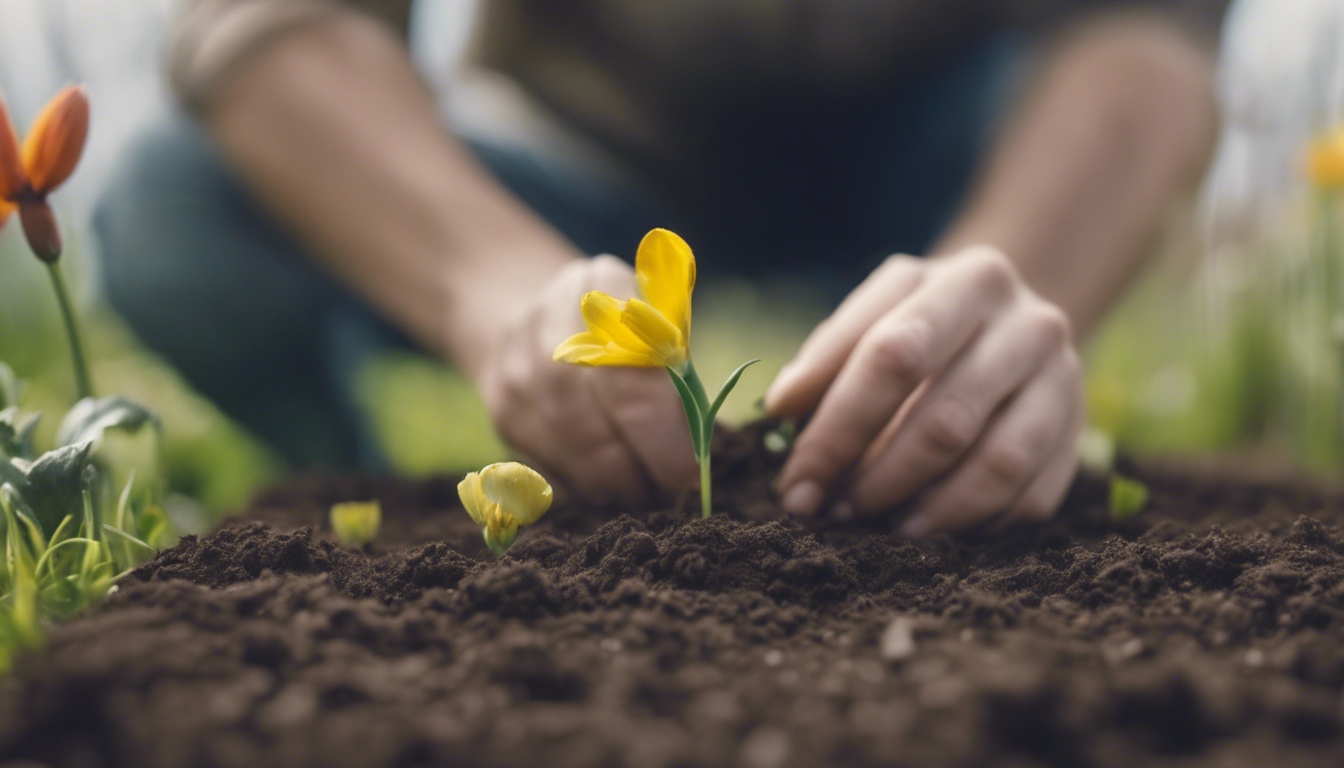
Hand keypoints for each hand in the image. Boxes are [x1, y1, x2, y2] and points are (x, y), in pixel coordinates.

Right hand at [473, 255, 697, 505]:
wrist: (534, 320)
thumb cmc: (624, 336)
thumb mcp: (659, 331)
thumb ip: (677, 376)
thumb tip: (696, 448)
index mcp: (603, 284)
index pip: (633, 366)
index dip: (661, 431)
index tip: (687, 470)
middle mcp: (551, 314)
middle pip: (595, 404)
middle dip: (637, 460)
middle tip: (668, 491)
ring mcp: (517, 359)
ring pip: (567, 438)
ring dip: (612, 479)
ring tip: (644, 492)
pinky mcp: (501, 403)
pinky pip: (545, 456)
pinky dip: (583, 480)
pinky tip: (608, 487)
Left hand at [765, 246, 1083, 535]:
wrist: (1008, 325)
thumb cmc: (918, 329)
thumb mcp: (872, 320)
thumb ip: (824, 361)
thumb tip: (780, 409)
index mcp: (969, 279)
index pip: (894, 355)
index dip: (837, 429)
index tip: (798, 482)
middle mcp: (1030, 322)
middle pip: (945, 417)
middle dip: (879, 477)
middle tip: (836, 512)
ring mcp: (1065, 379)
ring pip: (995, 464)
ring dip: (928, 511)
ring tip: (880, 529)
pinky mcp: (1079, 432)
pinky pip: (1031, 498)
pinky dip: (975, 526)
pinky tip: (931, 532)